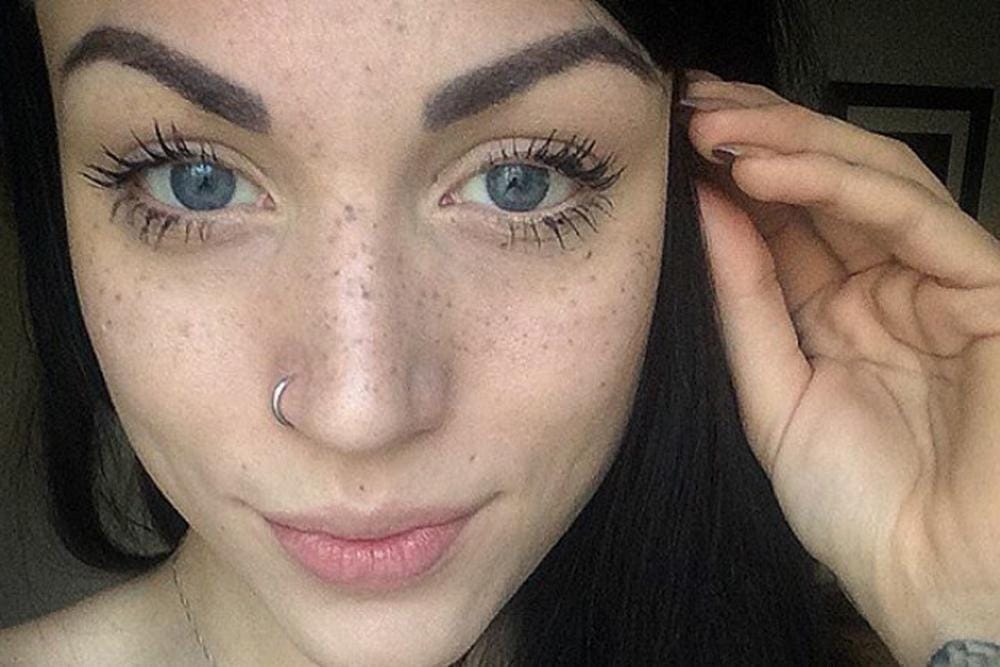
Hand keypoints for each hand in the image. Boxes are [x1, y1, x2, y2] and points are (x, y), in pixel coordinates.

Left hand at [679, 70, 999, 665]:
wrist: (928, 582)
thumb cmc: (859, 507)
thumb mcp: (773, 393)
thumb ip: (744, 300)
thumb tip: (706, 208)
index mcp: (838, 309)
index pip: (786, 214)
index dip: (732, 168)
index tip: (670, 137)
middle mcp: (890, 284)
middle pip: (828, 181)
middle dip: (758, 133)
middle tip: (689, 103)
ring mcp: (940, 282)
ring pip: (872, 179)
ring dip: (789, 143)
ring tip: (713, 126)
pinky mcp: (987, 290)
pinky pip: (913, 217)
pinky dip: (838, 185)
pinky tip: (764, 170)